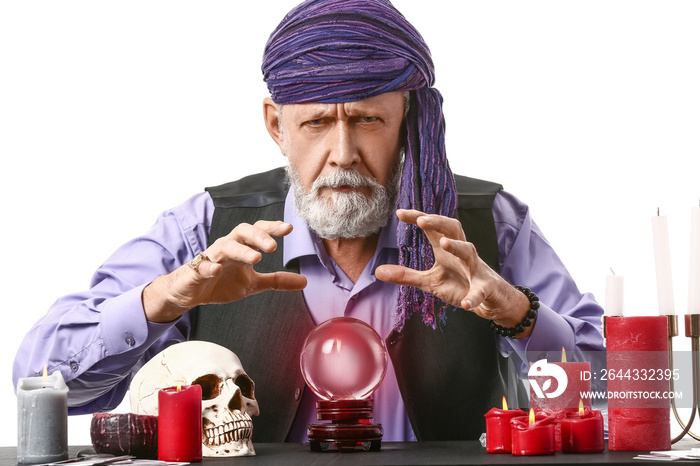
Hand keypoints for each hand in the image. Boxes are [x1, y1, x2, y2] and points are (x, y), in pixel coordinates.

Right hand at [143, 220, 306, 322]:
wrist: (190, 292)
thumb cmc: (222, 281)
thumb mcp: (253, 283)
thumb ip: (276, 280)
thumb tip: (304, 281)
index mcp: (242, 247)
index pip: (258, 231)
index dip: (272, 228)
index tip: (288, 228)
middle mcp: (228, 246)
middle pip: (243, 231)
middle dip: (259, 236)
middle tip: (273, 246)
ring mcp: (212, 257)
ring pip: (226, 246)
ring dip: (241, 251)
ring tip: (256, 259)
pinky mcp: (196, 270)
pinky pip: (202, 265)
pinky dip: (210, 267)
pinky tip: (218, 270)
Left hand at [375, 209, 531, 332]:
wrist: (491, 300)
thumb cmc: (460, 283)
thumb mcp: (430, 281)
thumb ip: (406, 275)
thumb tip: (377, 271)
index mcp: (446, 249)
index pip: (433, 227)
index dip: (418, 217)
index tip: (399, 212)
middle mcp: (462, 254)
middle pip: (453, 229)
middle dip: (439, 222)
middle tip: (422, 220)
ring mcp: (476, 269)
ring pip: (469, 251)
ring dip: (457, 246)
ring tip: (443, 244)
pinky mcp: (486, 288)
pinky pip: (481, 290)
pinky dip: (474, 296)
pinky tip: (467, 303)